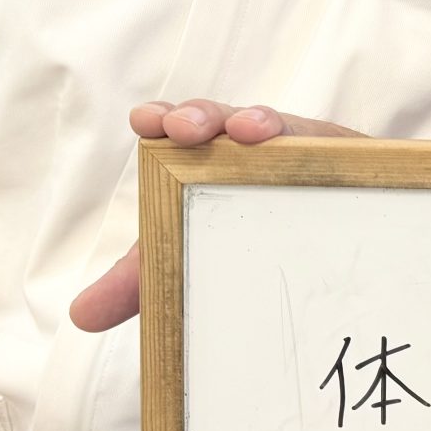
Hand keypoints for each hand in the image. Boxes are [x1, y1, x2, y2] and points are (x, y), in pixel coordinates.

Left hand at [66, 100, 362, 331]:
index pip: (185, 133)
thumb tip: (80, 315)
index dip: (166, 119)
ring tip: (244, 130)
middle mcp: (255, 151)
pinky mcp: (350, 168)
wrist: (343, 261)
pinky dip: (322, 147)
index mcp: (211, 164)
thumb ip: (141, 282)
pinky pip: (338, 151)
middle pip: (228, 122)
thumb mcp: (191, 262)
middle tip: (181, 127)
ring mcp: (304, 157)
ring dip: (259, 122)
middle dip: (203, 116)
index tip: (146, 120)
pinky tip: (307, 154)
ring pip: (283, 128)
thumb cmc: (257, 248)